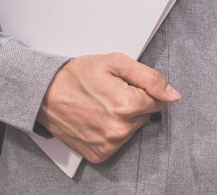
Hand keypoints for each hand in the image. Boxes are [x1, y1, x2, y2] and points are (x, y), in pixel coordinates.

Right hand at [36, 52, 180, 163]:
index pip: (158, 101)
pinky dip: (111, 131)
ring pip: (132, 129)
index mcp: (126, 105)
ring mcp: (108, 145)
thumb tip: (172, 94)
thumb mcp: (115, 62)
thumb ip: (149, 77)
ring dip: (123, 118)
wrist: (44, 94)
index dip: (143, 90)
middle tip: (110, 92)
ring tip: (100, 104)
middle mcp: (119, 129)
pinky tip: (96, 118)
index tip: (125, 85)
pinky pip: (118, 142)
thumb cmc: (77, 75)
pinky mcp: (99, 154)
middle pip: (145, 116)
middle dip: (133, 103)